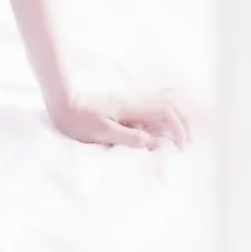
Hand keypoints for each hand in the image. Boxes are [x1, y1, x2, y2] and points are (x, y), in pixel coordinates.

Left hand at [50, 93, 191, 150]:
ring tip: (180, 140)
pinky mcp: (126, 109)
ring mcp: (131, 104)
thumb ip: (129, 137)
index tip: (181, 149)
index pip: (166, 111)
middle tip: (187, 144)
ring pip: (163, 106)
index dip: (179, 128)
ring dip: (175, 120)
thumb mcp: (103, 132)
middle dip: (184, 122)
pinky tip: (162, 136)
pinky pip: (152, 112)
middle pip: (170, 104)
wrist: (63, 104)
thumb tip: (154, 143)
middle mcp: (135, 102)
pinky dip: (163, 121)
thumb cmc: (79, 120)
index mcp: (132, 107)